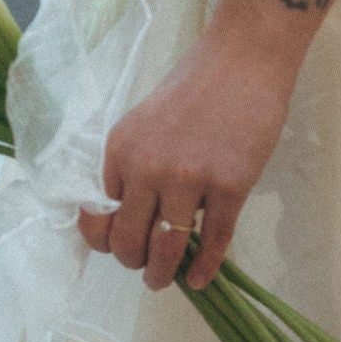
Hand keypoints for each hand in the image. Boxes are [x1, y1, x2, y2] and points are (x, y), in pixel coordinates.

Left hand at [77, 22, 294, 290]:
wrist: (242, 60)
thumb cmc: (195, 88)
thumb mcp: (144, 123)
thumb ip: (133, 166)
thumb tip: (132, 217)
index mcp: (119, 151)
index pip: (98, 216)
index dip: (105, 241)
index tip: (117, 248)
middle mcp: (147, 168)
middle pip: (128, 240)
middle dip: (134, 263)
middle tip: (145, 270)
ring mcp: (188, 179)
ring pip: (166, 247)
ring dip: (163, 274)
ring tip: (165, 281)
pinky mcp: (229, 187)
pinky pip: (213, 242)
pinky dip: (205, 268)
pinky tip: (201, 279)